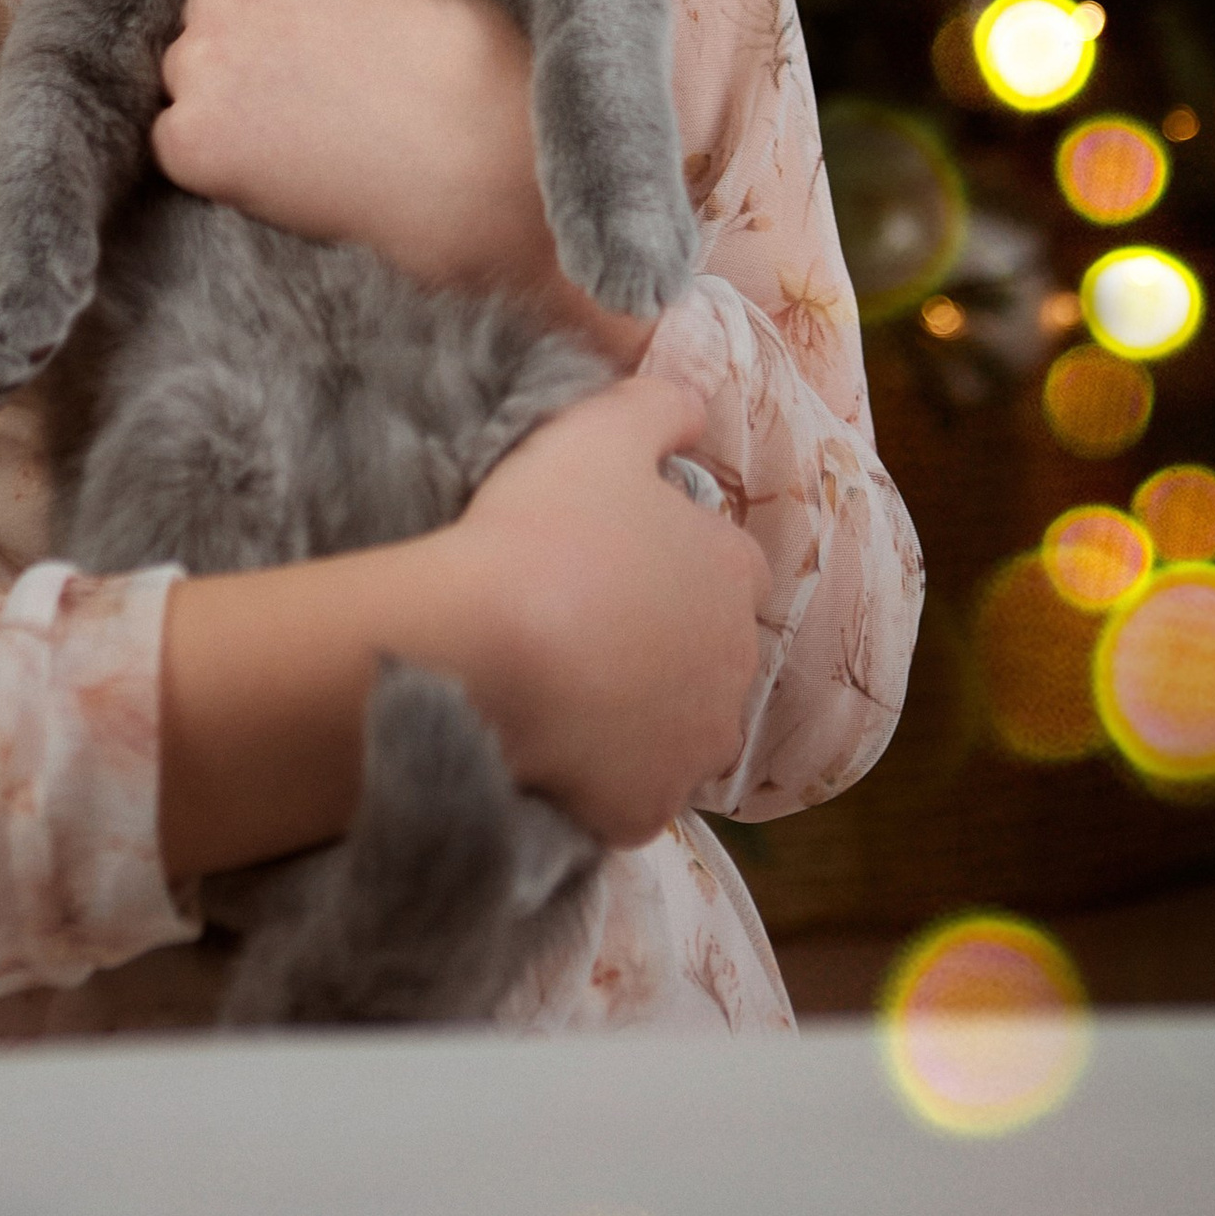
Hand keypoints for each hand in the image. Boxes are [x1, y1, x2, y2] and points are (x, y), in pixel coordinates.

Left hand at [154, 0, 656, 355]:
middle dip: (242, 72)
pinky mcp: (190, 138)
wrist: (477, 150)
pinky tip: (283, 173)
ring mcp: (200, 68)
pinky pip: (175, 151)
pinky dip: (216, 168)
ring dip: (225, 116)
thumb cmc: (465, 63)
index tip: (308, 62)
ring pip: (187, 94)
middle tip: (308, 106)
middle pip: (201, 41)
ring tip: (303, 142)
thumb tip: (313, 10)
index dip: (269, 36)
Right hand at [443, 377, 768, 848]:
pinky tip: (548, 748)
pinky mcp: (645, 810)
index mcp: (734, 572)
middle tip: (580, 624)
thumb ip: (663, 404)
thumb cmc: (544, 529)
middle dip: (661, 643)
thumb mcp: (601, 428)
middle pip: (706, 654)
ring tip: (561, 690)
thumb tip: (695, 411)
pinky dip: (599, 780)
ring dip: (639, 716)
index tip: (612, 557)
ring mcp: (694, 747)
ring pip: (677, 730)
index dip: (670, 559)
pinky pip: (628, 795)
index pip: (726, 565)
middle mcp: (736, 666)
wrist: (478, 652)